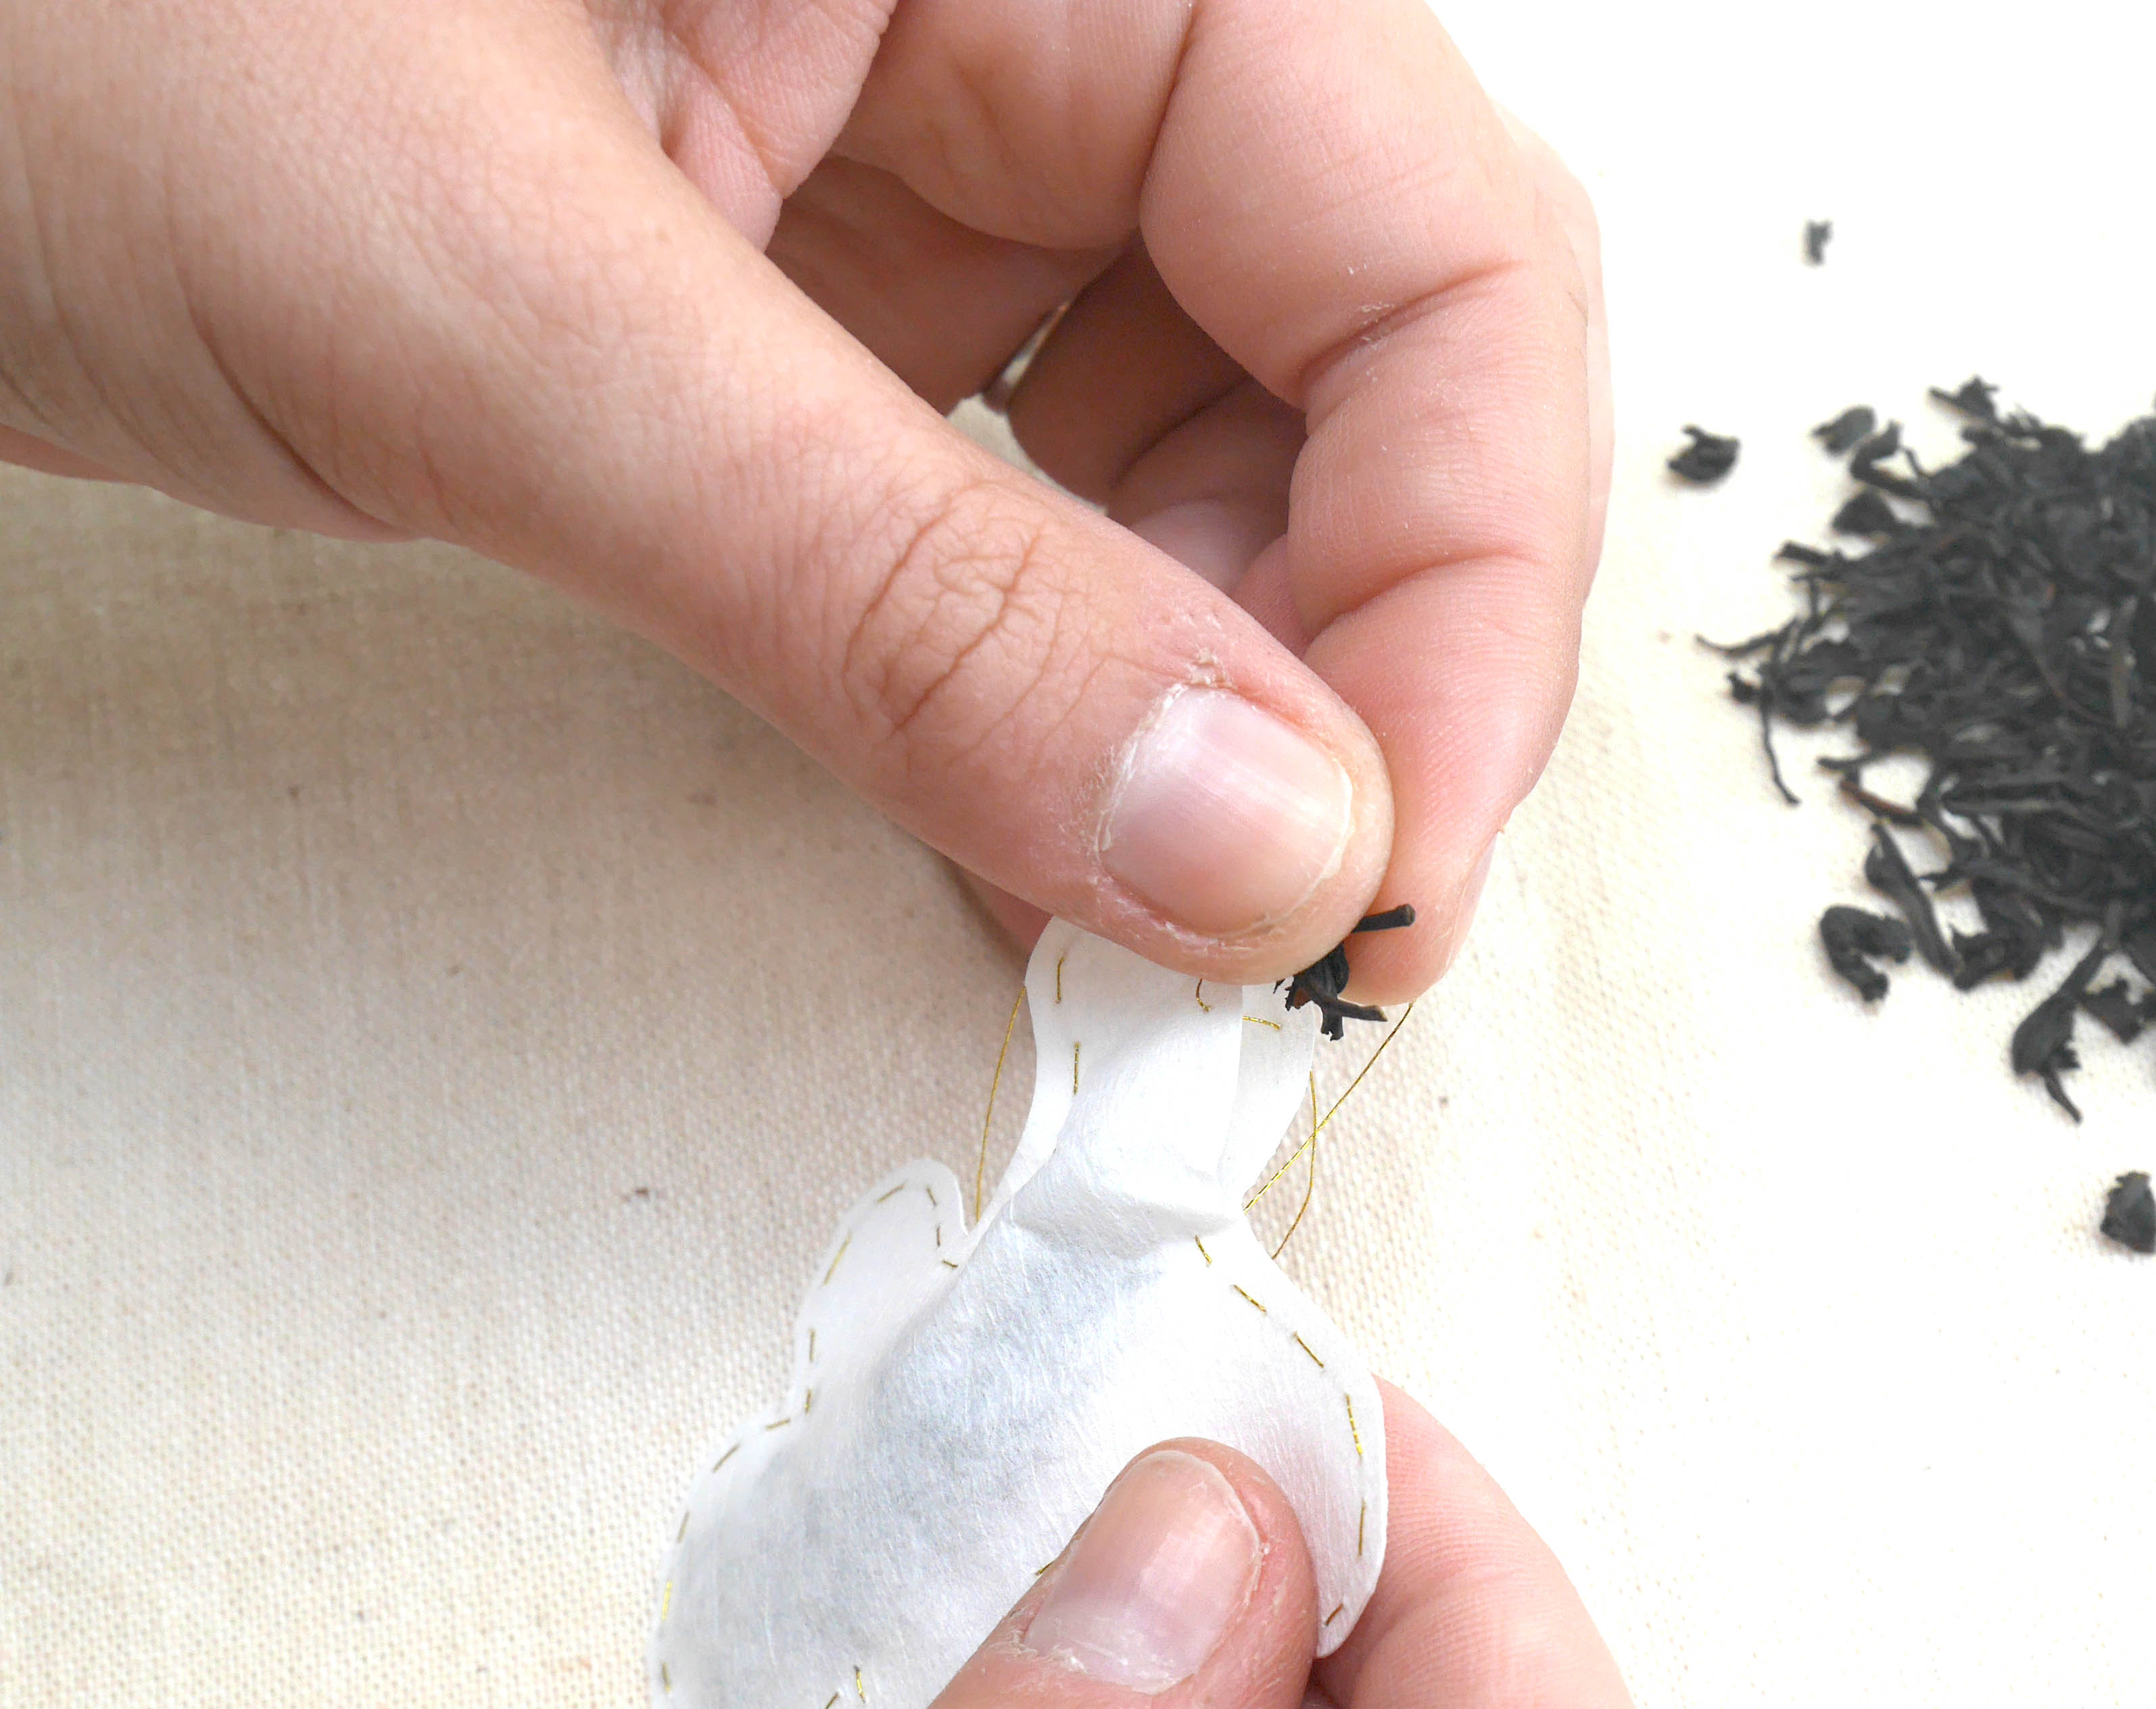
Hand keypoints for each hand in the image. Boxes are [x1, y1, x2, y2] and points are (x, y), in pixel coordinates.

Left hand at [0, 1, 1607, 996]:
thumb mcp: (484, 288)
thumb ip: (897, 585)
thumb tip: (1249, 842)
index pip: (1432, 251)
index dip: (1463, 593)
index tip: (1380, 886)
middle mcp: (1028, 6)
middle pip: (1371, 367)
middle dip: (1359, 682)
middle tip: (1277, 958)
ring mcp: (924, 148)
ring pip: (1223, 464)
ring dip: (1220, 725)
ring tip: (1142, 938)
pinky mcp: (810, 293)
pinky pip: (1037, 513)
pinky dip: (1057, 704)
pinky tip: (1029, 848)